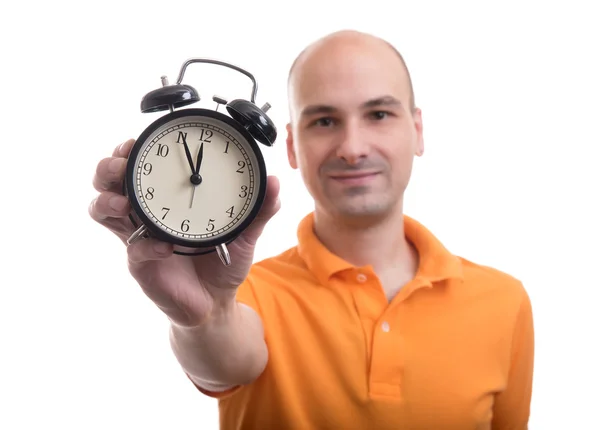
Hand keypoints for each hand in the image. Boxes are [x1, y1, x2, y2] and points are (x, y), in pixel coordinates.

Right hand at [89, 138, 280, 327]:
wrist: (216, 301)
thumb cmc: (223, 262)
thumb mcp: (245, 233)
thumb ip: (259, 210)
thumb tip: (275, 182)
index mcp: (167, 199)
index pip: (139, 167)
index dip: (128, 151)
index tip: (136, 140)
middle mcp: (146, 214)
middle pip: (108, 181)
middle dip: (108, 168)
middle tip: (121, 165)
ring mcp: (139, 237)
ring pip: (102, 210)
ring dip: (107, 201)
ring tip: (123, 204)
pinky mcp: (141, 264)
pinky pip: (133, 250)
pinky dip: (145, 245)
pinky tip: (164, 247)